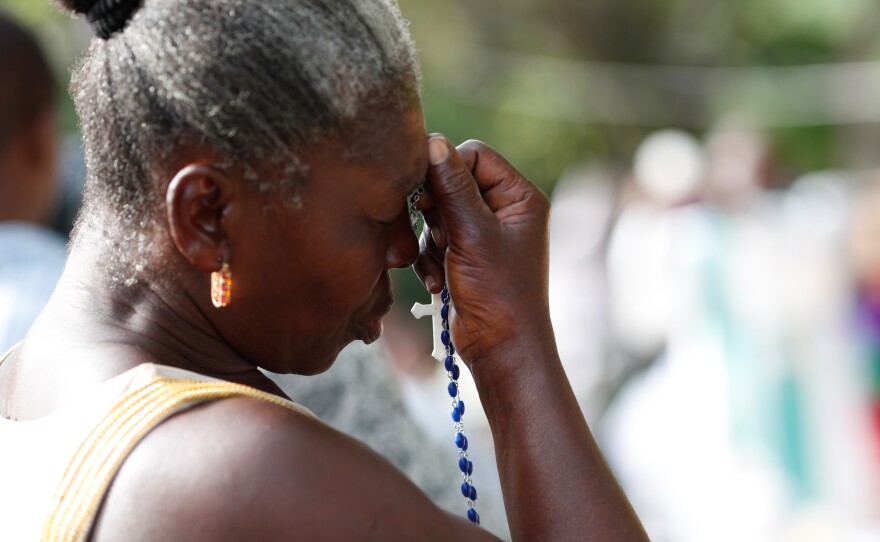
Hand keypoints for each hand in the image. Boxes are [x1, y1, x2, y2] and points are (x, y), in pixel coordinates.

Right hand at [413, 135, 552, 363]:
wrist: (500, 349)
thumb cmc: (498, 293)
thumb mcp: (472, 235)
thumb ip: (451, 187)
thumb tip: (432, 141)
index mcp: (519, 197)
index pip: (475, 155)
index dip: (447, 170)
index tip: (426, 195)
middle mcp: (505, 210)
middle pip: (452, 182)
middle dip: (437, 212)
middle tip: (440, 238)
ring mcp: (484, 233)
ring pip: (438, 212)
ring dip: (431, 239)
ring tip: (442, 266)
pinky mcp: (466, 255)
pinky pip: (434, 239)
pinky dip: (430, 258)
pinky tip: (437, 282)